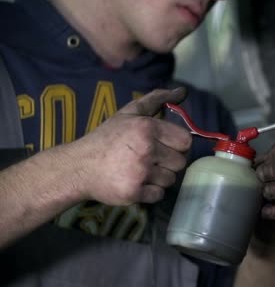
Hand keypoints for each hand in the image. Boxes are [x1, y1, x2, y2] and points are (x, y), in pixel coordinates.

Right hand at [71, 88, 191, 204]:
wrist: (78, 167)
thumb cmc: (107, 138)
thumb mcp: (129, 113)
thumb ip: (157, 99)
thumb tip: (183, 91)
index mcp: (147, 127)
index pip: (185, 141)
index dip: (177, 145)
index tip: (164, 147)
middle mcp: (146, 149)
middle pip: (180, 162)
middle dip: (168, 163)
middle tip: (150, 160)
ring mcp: (140, 172)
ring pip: (170, 180)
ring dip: (159, 178)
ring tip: (140, 171)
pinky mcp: (134, 192)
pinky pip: (159, 195)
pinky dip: (150, 192)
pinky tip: (136, 183)